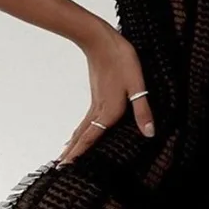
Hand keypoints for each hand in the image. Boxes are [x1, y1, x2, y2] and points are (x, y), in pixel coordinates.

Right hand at [56, 25, 154, 167]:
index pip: (92, 138)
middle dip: (72, 154)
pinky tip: (78, 132)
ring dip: (74, 143)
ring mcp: (96, 102)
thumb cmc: (121, 60)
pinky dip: (79, 131)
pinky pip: (86, 120)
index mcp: (110, 111)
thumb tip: (149, 134)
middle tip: (58, 169)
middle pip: (83, 137)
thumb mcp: (137, 85)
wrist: (100, 39)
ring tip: (64, 156)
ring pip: (83, 129)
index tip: (65, 169)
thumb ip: (142, 110)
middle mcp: (100, 110)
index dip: (80, 154)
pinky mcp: (97, 95)